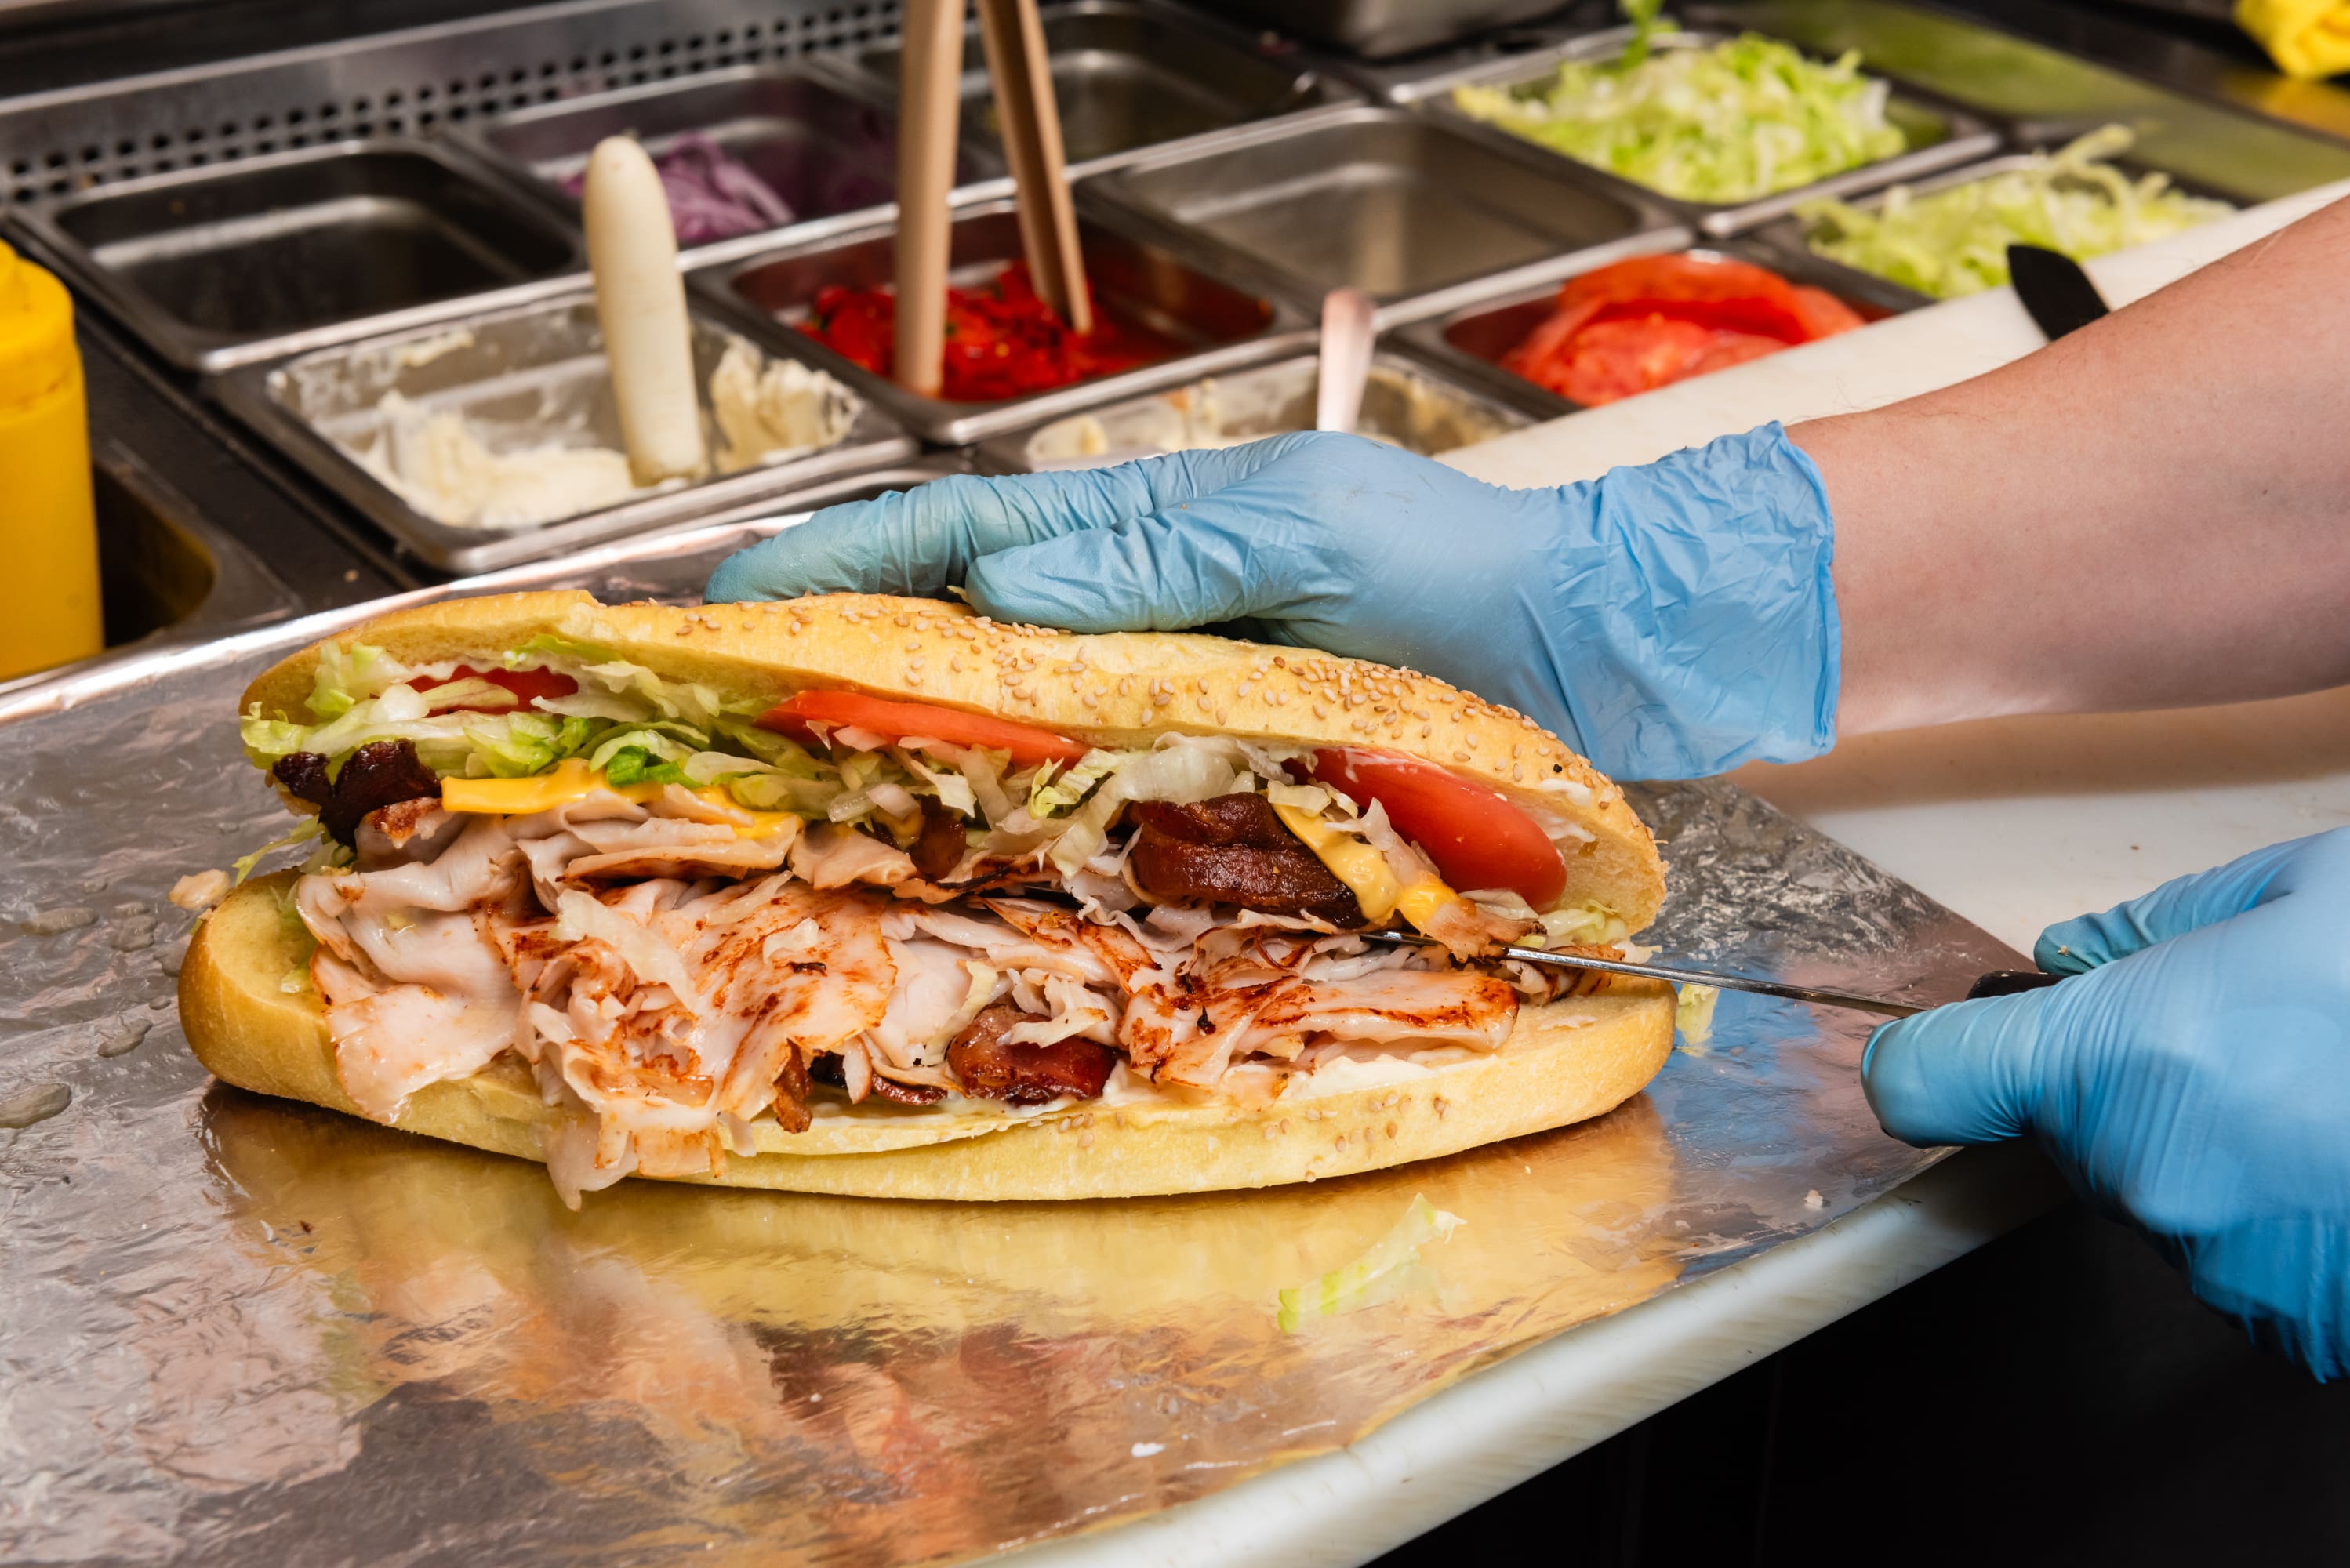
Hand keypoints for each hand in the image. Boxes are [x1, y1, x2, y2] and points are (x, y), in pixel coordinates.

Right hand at [705, 427, 1838, 779]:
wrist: (1584, 659)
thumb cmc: (1461, 571)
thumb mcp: (1313, 529)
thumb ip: (1163, 549)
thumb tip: (999, 571)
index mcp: (1146, 538)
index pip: (958, 540)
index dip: (837, 565)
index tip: (722, 599)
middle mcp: (1140, 626)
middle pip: (959, 644)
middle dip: (839, 675)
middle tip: (726, 731)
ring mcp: (1175, 713)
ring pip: (1014, 739)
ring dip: (912, 772)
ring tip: (808, 819)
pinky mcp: (1222, 790)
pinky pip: (1101, 812)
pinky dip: (1025, 836)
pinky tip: (973, 879)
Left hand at [1864, 829, 2349, 1377]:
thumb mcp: (2304, 894)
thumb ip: (2158, 926)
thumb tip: (2073, 955)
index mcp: (2122, 1058)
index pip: (1924, 1083)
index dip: (1930, 1059)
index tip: (1955, 1045)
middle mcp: (2147, 1175)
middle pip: (2055, 1134)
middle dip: (2113, 1083)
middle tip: (2232, 1035)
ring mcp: (2218, 1262)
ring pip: (2152, 1192)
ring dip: (2202, 1144)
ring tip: (2317, 1090)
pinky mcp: (2288, 1324)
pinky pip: (2232, 1250)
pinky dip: (2271, 1206)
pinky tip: (2342, 1153)